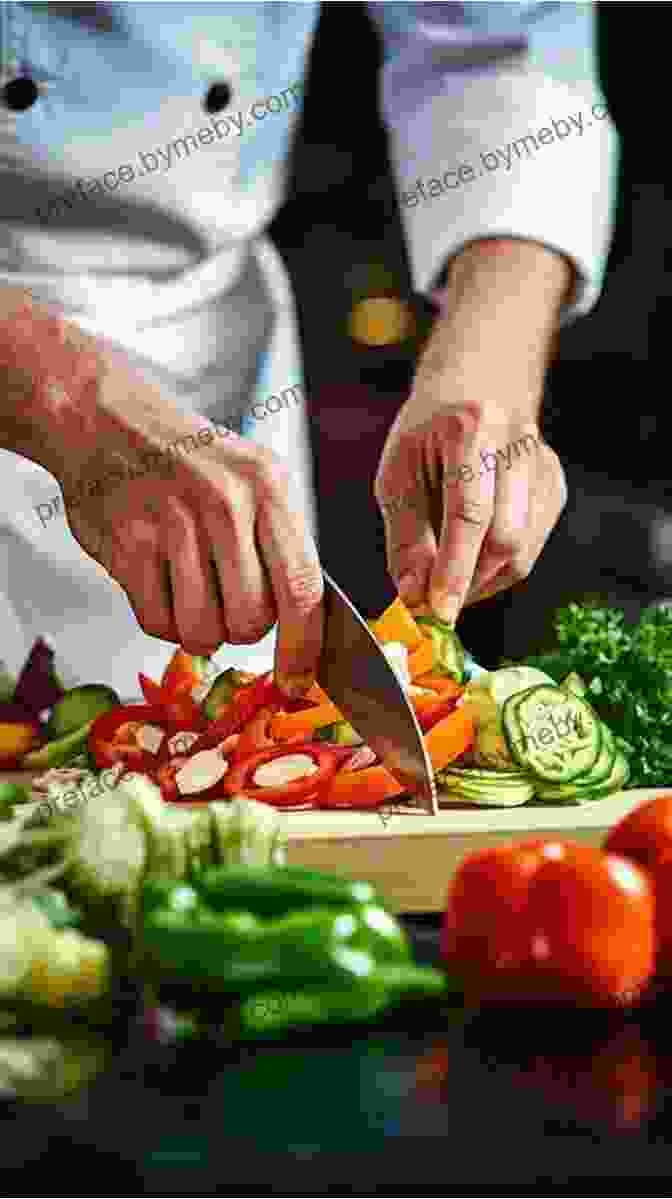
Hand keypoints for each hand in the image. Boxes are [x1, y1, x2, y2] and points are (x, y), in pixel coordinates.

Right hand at [0, 296, 322, 696]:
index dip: (303, 646)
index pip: (302, 588)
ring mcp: (172, 522)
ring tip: (191, 590)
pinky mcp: (127, 545)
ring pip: (202, 631)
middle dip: (242, 629)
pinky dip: (162, 620)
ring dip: (199, 629)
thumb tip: (310, 631)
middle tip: (227, 601)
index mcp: (268, 487)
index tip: (299, 680)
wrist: (107, 421)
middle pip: (251, 621)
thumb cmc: (191, 462)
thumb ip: (283, 546)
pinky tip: (160, 585)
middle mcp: (225, 502)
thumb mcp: (254, 481)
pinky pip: (156, 623)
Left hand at [374, 239, 570, 622]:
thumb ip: (406, 538)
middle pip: (504, 538)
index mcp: (471, 426)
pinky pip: (530, 548)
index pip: (469, 512)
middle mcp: (518, 442)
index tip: (437, 611)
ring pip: (520, 552)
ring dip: (480, 580)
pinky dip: (496, 567)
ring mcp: (543, 464)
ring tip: (447, 575)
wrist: (475, 386)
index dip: (454, 568)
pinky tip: (472, 554)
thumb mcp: (398, 475)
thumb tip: (415, 596)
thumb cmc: (428, 432)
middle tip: (432, 602)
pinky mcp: (555, 486)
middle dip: (466, 582)